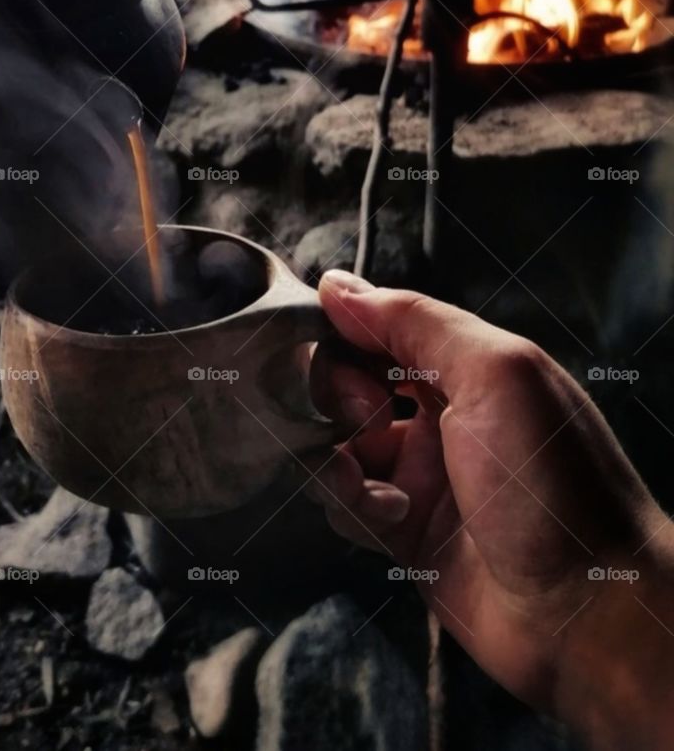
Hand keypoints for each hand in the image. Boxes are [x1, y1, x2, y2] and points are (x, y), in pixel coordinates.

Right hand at [305, 269, 673, 749]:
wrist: (586, 614)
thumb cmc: (557, 486)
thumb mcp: (496, 375)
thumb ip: (416, 322)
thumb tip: (341, 287)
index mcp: (467, 367)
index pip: (381, 327)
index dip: (343, 330)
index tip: (315, 337)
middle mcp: (439, 415)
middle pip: (347, 383)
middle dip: (335, 396)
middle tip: (363, 416)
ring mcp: (419, 473)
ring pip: (336, 443)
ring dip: (337, 456)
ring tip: (370, 480)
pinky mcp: (401, 529)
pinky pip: (344, 501)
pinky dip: (351, 503)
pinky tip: (389, 516)